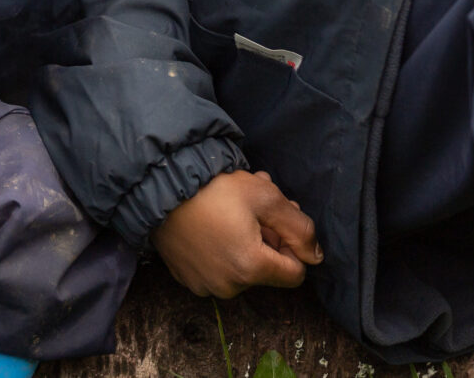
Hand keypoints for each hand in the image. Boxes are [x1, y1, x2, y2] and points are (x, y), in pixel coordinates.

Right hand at [150, 170, 322, 296]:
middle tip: (256, 205)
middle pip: (267, 268)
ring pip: (242, 268)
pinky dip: (221, 249)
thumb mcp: (266, 196)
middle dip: (268, 238)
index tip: (275, 220)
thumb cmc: (212, 189)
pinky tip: (211, 222)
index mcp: (251, 268)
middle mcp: (228, 286)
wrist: (157, 186)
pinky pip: (216, 269)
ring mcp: (204, 285)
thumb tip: (316, 256)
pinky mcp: (186, 278)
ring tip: (232, 209)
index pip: (296, 273)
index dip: (292, 244)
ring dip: (246, 241)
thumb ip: (300, 228)